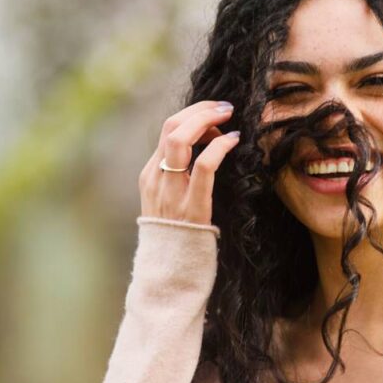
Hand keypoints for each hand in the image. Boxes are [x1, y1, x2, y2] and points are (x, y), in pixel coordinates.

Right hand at [138, 100, 240, 225]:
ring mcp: (170, 194)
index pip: (166, 129)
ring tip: (228, 120)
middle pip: (171, 127)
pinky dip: (219, 147)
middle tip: (224, 108)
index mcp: (149, 175)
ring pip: (180, 140)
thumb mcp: (168, 202)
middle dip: (200, 110)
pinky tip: (233, 141)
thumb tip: (204, 146)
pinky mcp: (191, 208)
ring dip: (207, 121)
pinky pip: (203, 167)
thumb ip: (178, 176)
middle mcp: (155, 180)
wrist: (170, 275)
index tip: (214, 113)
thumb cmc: (178, 237)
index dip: (193, 114)